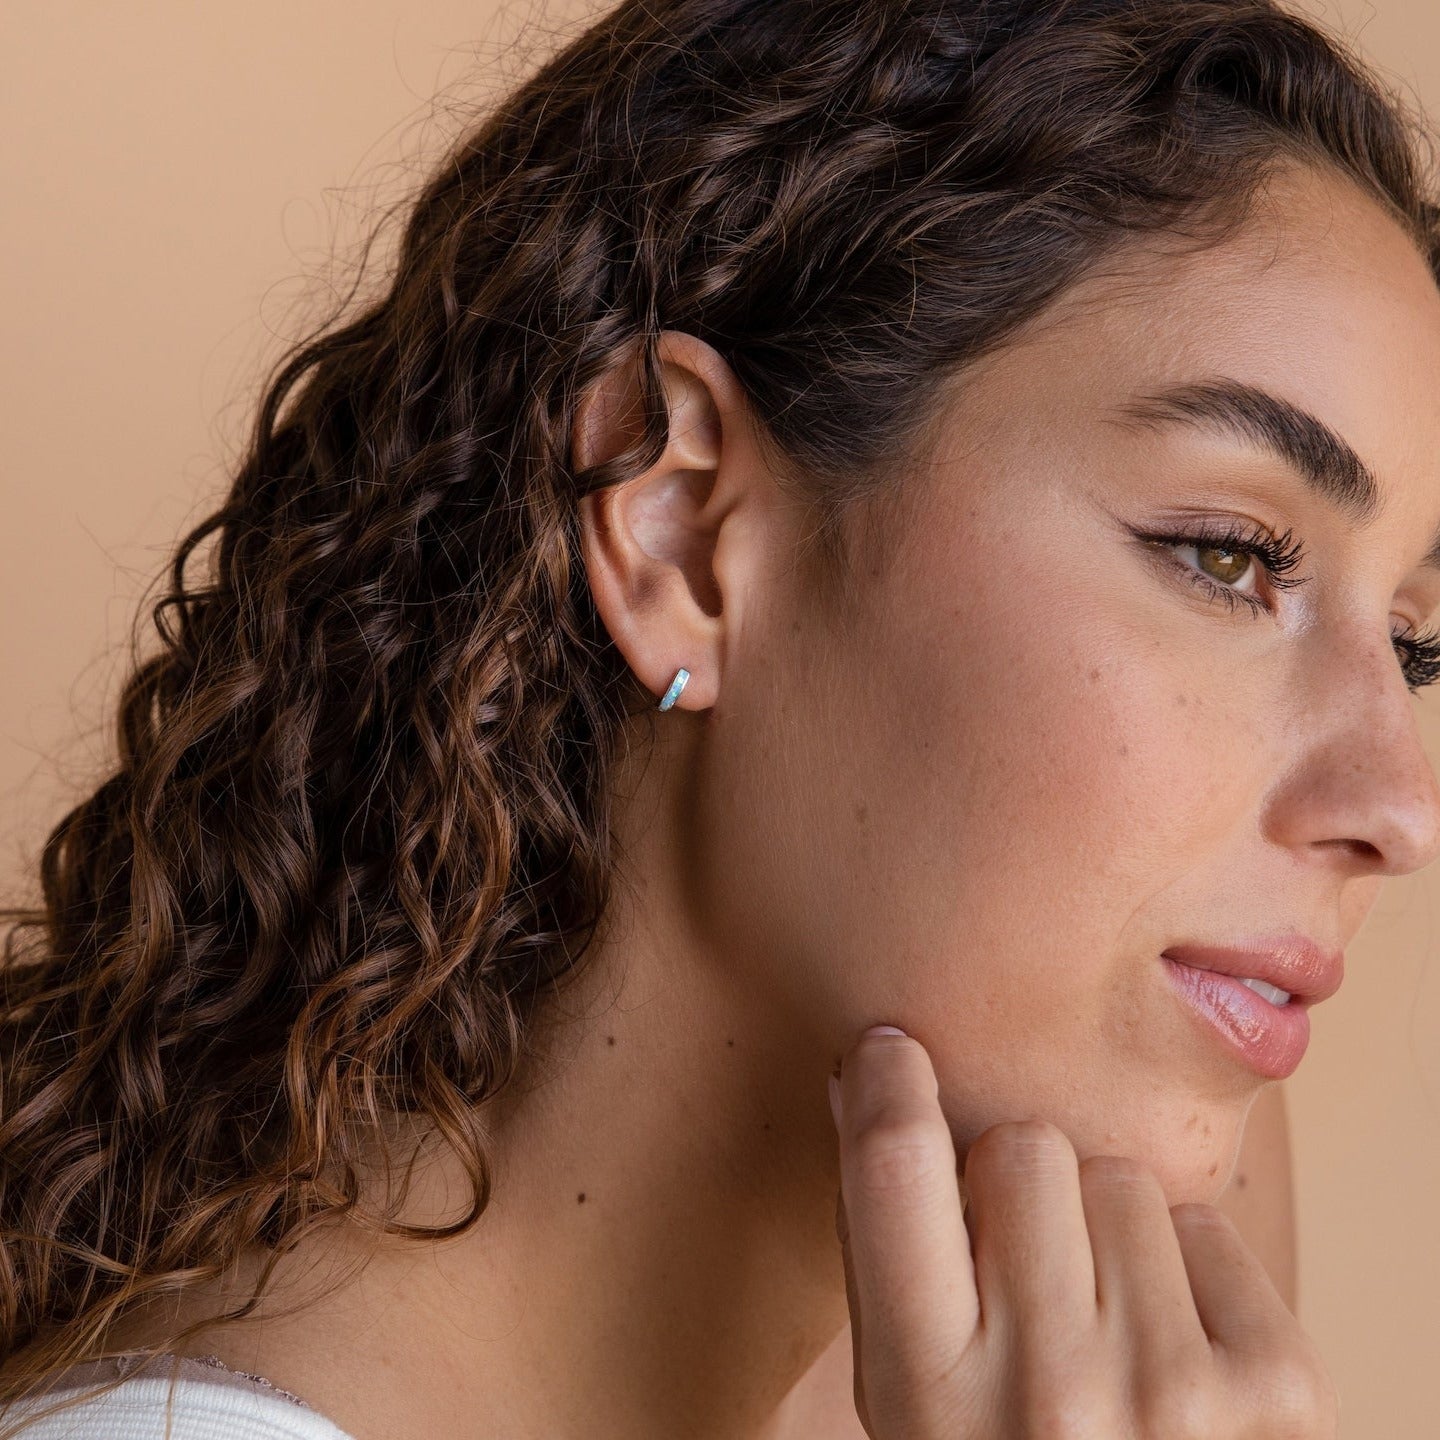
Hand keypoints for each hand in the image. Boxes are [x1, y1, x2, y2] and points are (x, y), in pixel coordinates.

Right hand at [827, 1025, 1337, 1437]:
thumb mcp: (905, 1394)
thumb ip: (882, 1250)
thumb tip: (864, 1079)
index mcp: (931, 1392)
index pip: (895, 1168)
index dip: (888, 1085)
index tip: (891, 1050)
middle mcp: (1049, 1393)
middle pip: (1022, 1147)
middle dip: (1014, 1179)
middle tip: (1021, 1257)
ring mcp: (1172, 1394)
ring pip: (1118, 1177)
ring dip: (1102, 1224)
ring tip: (1100, 1318)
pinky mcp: (1279, 1389)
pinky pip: (1207, 1227)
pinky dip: (1183, 1268)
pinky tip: (1169, 1346)